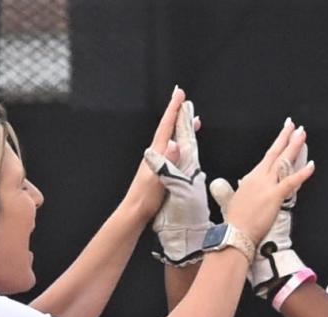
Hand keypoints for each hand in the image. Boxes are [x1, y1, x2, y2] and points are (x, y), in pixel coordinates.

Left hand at [122, 86, 190, 223]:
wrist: (135, 211)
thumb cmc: (146, 196)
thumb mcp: (158, 178)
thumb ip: (167, 161)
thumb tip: (176, 143)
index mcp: (157, 153)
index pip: (166, 127)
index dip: (174, 110)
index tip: (180, 94)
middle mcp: (157, 154)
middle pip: (169, 130)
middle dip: (178, 115)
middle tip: (186, 102)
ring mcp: (159, 162)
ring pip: (173, 140)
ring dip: (181, 129)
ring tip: (192, 121)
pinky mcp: (162, 170)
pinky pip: (175, 152)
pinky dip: (182, 145)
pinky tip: (185, 148)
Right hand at [212, 132, 308, 295]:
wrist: (235, 233)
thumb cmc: (235, 222)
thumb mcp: (236, 200)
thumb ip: (243, 190)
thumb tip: (244, 186)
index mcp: (251, 178)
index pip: (267, 157)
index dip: (277, 145)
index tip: (284, 135)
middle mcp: (259, 178)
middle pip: (275, 153)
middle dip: (286, 138)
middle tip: (295, 126)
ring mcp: (267, 185)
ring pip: (283, 161)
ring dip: (293, 147)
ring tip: (302, 135)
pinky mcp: (274, 196)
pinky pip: (291, 181)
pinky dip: (302, 173)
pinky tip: (311, 165)